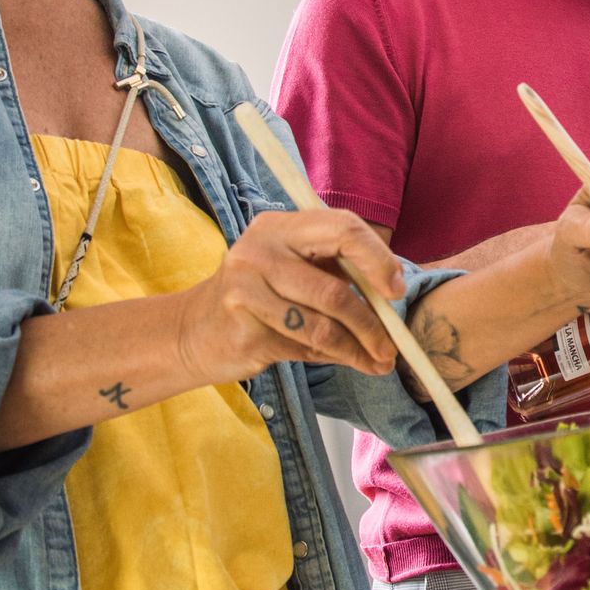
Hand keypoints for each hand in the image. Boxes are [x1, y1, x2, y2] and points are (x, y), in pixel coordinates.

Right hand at [174, 209, 403, 383]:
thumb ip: (337, 273)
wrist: (193, 331)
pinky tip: (350, 362)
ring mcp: (246, 289)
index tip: (396, 291)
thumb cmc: (260, 297)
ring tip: (379, 362)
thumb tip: (393, 297)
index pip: (343, 228)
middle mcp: (259, 251)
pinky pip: (304, 347)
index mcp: (281, 227)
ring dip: (357, 350)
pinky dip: (335, 358)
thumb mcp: (294, 270)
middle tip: (393, 348)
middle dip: (372, 323)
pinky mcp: (243, 327)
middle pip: (334, 289)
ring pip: (322, 326)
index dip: (378, 260)